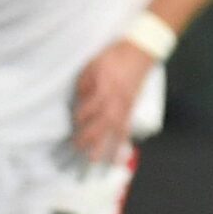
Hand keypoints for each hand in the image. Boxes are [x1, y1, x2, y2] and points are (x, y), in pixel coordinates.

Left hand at [71, 38, 150, 164]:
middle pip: (99, 125)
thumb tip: (80, 100)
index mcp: (102, 90)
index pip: (86, 111)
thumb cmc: (114, 57)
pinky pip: (127, 129)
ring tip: (96, 162)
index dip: (78, 120)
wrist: (141, 51)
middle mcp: (114, 101)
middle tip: (77, 151)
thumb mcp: (92, 65)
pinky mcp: (132, 108)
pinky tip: (119, 156)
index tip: (72, 126)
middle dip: (88, 139)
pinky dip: (122, 143)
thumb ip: (84, 84)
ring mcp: (125, 106)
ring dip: (104, 148)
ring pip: (113, 131)